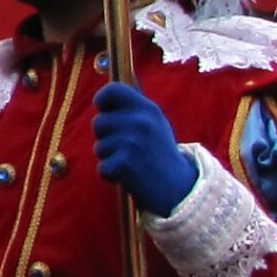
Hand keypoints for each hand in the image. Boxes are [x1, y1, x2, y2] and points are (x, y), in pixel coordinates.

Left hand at [92, 81, 197, 215]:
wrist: (178, 186)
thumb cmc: (160, 152)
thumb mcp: (154, 123)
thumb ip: (132, 110)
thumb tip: (102, 97)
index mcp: (148, 109)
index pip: (113, 90)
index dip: (102, 99)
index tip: (104, 109)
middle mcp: (140, 122)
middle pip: (99, 122)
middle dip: (106, 136)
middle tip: (127, 147)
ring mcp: (132, 143)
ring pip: (99, 146)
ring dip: (110, 157)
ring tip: (132, 161)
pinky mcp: (124, 164)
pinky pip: (102, 167)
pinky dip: (111, 174)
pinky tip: (129, 175)